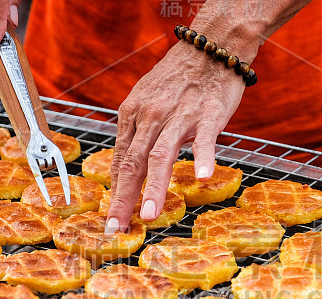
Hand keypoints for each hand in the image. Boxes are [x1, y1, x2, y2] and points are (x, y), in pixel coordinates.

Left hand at [105, 42, 245, 232]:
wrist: (209, 48)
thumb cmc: (179, 78)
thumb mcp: (146, 101)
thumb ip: (137, 132)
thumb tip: (126, 166)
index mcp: (132, 115)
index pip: (121, 161)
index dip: (115, 192)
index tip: (111, 220)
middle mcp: (150, 116)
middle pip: (133, 163)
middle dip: (123, 199)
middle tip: (117, 227)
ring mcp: (178, 116)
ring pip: (160, 155)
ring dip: (153, 187)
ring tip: (148, 215)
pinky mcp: (207, 114)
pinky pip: (202, 139)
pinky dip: (201, 158)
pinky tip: (201, 177)